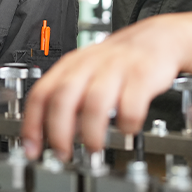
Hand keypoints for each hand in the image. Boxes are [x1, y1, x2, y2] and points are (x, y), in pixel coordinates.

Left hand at [21, 16, 183, 160]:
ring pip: (94, 103)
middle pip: (63, 98)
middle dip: (59, 132)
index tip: (32, 149)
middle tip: (63, 154)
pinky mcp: (142, 74)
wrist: (158, 38)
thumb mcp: (87, 72)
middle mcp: (90, 64)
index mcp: (71, 65)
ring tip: (94, 147)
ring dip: (91, 132)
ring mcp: (116, 68)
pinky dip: (126, 123)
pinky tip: (127, 129)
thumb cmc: (118, 62)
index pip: (41, 93)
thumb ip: (70, 100)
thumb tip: (53, 136)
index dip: (33, 124)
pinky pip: (130, 104)